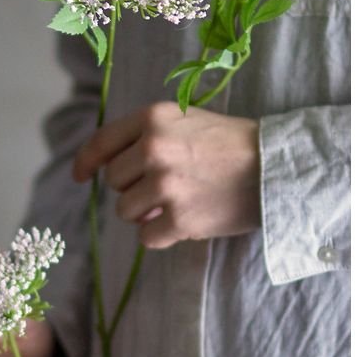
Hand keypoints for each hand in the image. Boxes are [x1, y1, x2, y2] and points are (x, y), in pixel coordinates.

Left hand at [73, 102, 260, 248]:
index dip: (86, 162)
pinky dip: (161, 235)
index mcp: (153, 119)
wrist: (277, 168)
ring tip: (176, 202)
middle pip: (114, 181)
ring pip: (125, 211)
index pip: (102, 142)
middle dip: (132, 188)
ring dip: (144, 213)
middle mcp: (154, 149)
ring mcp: (166, 185)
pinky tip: (183, 222)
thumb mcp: (185, 120)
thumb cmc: (230, 143)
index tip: (79, 176)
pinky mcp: (180, 219)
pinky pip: (146, 237)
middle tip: (163, 186)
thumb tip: (105, 169)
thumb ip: (145, 136)